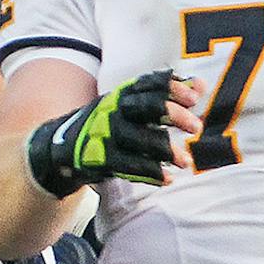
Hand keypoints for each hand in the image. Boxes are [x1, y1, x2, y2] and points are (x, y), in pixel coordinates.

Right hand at [25, 70, 199, 198]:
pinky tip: (167, 179)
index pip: (149, 84)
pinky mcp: (99, 158)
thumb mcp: (135, 106)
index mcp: (125, 94)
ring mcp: (105, 133)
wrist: (64, 147)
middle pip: (145, 106)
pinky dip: (149, 172)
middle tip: (197, 127)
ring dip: (165, 149)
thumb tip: (199, 84)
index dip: (171, 87)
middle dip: (172, 114)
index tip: (194, 98)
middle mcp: (114, 109)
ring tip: (186, 161)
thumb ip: (167, 95)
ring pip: (137, 137)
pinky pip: (126, 165)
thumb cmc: (113, 124)